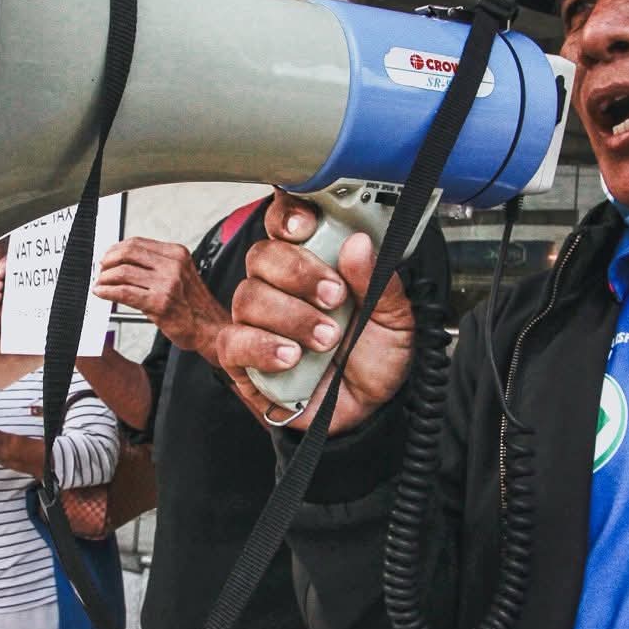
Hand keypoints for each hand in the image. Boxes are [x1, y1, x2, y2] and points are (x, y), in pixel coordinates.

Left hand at [94, 236, 227, 358]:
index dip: (115, 249)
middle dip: (108, 261)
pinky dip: (108, 292)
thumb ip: (155, 265)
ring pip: (123, 272)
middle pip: (128, 253)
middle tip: (100, 270)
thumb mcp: (179, 274)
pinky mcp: (159, 303)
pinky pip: (124, 292)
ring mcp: (167, 284)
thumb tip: (122, 261)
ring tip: (100, 284)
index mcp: (177, 254)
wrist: (211, 328)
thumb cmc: (193, 305)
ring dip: (105, 278)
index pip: (137, 243)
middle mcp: (173, 265)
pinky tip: (102, 293)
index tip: (107, 257)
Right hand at [214, 191, 414, 433]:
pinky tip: (290, 356)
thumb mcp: (395, 319)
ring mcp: (257, 321)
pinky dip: (260, 346)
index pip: (285, 223)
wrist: (369, 411)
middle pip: (262, 256)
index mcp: (315, 264)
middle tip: (335, 297)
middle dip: (298, 273)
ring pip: (248, 296)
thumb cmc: (375, 359)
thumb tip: (358, 243)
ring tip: (326, 340)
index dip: (287, 216)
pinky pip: (233, 341)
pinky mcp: (242, 358)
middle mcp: (280, 287)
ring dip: (291, 316)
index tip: (306, 226)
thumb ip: (379, 282)